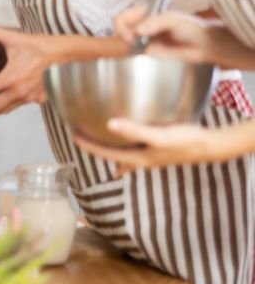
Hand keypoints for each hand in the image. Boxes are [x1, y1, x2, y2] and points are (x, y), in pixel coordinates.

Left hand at [0, 23, 42, 124]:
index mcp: (11, 78)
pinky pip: (19, 106)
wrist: (69, 56)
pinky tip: (2, 107)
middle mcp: (19, 91)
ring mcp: (30, 97)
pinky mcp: (39, 99)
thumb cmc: (44, 46)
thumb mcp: (14, 38)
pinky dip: (7, 107)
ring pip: (6, 109)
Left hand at [73, 120, 234, 174]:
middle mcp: (142, 160)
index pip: (106, 153)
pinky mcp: (159, 150)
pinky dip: (127, 149)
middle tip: (79, 139)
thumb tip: (109, 124)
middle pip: (112, 156)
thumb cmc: (185, 141)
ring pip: (123, 155)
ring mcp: (151, 156)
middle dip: (96, 149)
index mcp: (138, 158)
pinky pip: (136, 151)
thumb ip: (134, 130)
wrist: (210, 146)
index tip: (73, 136)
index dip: (89, 145)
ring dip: (110, 151)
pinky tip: (129, 149)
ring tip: (98, 147)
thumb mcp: (158, 136)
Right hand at [113, 7, 215, 62]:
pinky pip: (137, 54)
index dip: (121, 27)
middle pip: (121, 30)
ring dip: (131, 47)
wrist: (205, 45)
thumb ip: (155, 22)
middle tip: (136, 44)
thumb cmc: (191, 27)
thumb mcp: (174, 19)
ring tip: (148, 49)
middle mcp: (142, 25)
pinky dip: (138, 55)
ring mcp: (145, 39)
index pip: (123, 17)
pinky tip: (151, 54)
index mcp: (146, 13)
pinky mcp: (150, 53)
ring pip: (127, 44)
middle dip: (125, 38)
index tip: (130, 37)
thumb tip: (137, 30)